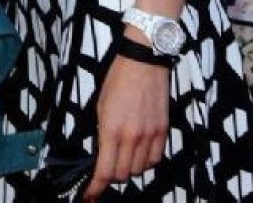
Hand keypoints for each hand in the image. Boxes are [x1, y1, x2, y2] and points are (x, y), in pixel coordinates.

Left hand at [83, 53, 168, 201]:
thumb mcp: (101, 105)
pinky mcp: (163, 131)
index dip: (96, 187)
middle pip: (122, 175)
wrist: (144, 62)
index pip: (104, 171)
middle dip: (112, 175)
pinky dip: (145, 161)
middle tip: (107, 166)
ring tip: (123, 155)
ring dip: (129, 168)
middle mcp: (132, 137)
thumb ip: (102, 133)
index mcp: (111, 129)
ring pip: (139, 170)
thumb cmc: (118, 79)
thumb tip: (101, 154)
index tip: (89, 195)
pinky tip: (139, 151)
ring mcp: (149, 135)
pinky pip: (155, 159)